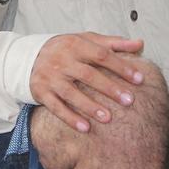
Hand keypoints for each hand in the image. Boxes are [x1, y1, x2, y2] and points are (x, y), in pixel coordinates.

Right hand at [30, 32, 145, 132]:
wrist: (28, 57)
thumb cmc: (66, 49)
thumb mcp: (86, 40)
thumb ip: (113, 43)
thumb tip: (140, 43)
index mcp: (75, 45)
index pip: (101, 55)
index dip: (121, 66)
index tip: (139, 79)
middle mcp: (62, 60)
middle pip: (88, 75)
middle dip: (109, 88)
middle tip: (129, 101)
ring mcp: (50, 77)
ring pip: (71, 93)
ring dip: (90, 106)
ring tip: (108, 118)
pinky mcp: (41, 92)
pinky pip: (56, 107)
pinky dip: (70, 118)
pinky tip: (85, 128)